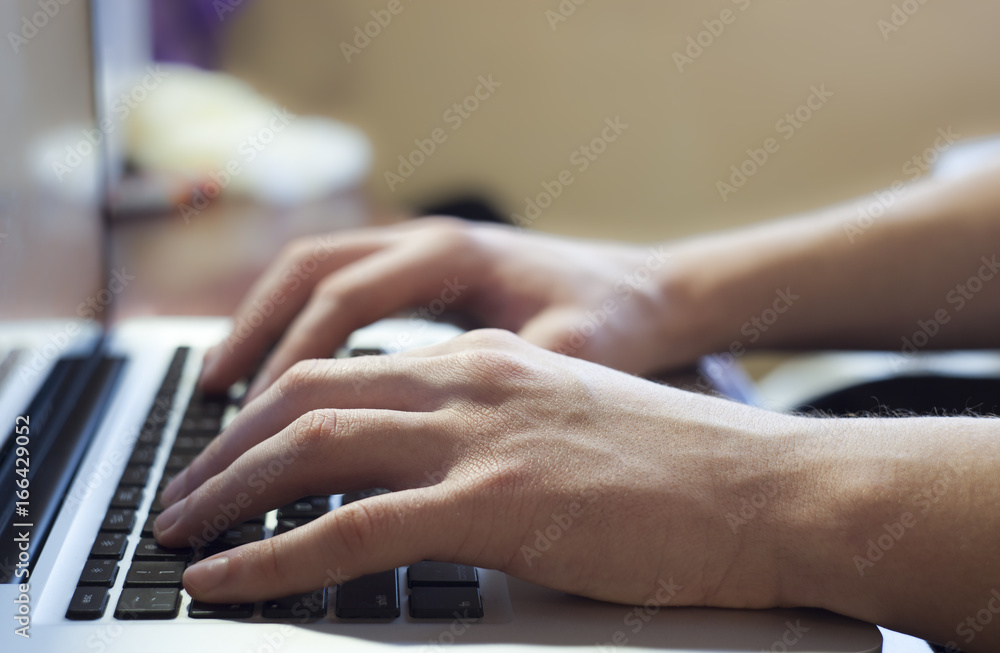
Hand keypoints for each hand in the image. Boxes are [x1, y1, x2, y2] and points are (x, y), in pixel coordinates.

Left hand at [156, 329, 798, 607]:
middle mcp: (469, 381)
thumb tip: (434, 472)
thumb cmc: (680, 469)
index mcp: (486, 361)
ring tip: (179, 532)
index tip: (231, 448)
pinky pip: (348, 529)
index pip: (346, 369)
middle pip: (305, 394)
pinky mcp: (494, 505)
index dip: (271, 408)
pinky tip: (227, 578)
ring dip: (227, 491)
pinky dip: (272, 556)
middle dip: (225, 445)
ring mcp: (478, 439)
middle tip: (180, 492)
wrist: (767, 487)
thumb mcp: (569, 422)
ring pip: (309, 448)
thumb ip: (497, 429)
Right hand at [199, 218, 702, 402]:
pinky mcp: (425, 274)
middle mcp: (428, 240)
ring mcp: (422, 250)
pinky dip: (298, 325)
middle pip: (309, 271)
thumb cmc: (618, 321)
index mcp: (456, 254)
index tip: (258, 418)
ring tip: (219, 385)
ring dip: (263, 323)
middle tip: (208, 400)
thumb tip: (460, 424)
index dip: (293, 356)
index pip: (345, 297)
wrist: (651, 292)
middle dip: (253, 332)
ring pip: (314, 272)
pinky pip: (338, 289)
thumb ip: (516, 372)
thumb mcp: (577, 350)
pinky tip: (281, 372)